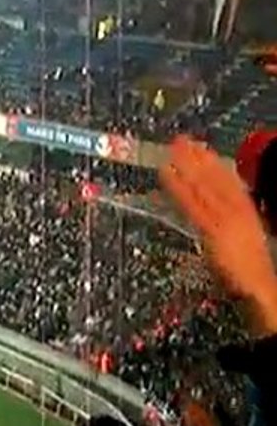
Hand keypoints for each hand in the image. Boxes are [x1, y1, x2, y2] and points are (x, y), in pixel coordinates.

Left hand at [160, 136, 276, 332]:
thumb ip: (234, 224)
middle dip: (197, 158)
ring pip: (203, 186)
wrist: (261, 286)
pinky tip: (165, 173)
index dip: (213, 164)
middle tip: (179, 139)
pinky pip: (192, 204)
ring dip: (187, 165)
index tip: (200, 147)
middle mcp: (236, 211)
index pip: (229, 182)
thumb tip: (221, 212)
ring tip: (171, 148)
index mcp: (246, 213)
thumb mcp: (245, 240)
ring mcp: (224, 219)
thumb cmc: (251, 269)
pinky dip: (178, 187)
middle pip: (214, 179)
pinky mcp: (212, 230)